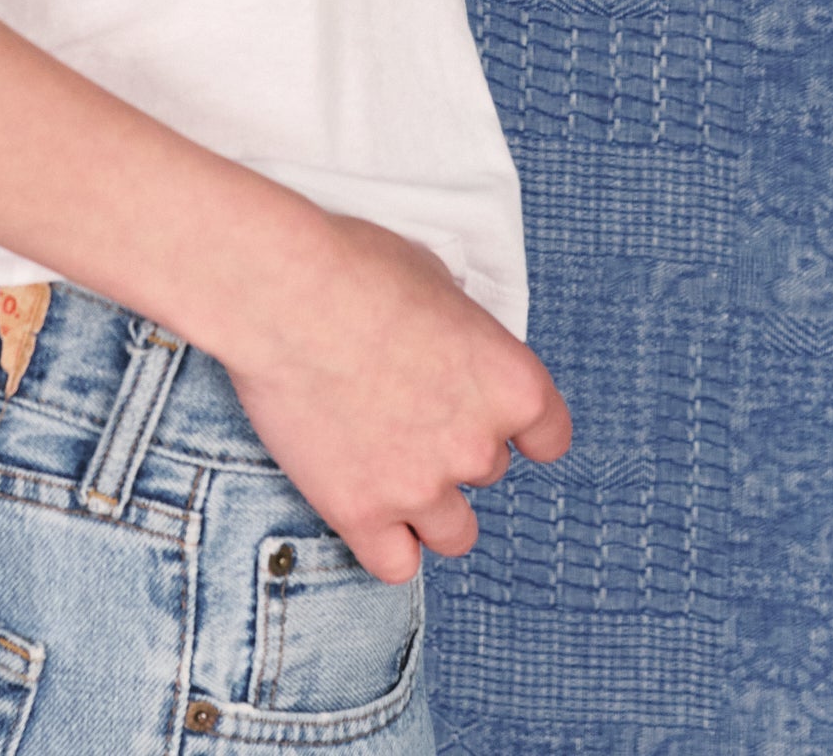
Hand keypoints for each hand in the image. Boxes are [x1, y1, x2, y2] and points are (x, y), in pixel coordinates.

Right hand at [218, 211, 570, 582]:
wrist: (282, 293)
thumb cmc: (354, 268)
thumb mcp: (435, 279)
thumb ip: (460, 334)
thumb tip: (450, 346)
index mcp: (511, 383)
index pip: (550, 436)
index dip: (522, 429)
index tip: (493, 421)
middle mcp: (477, 445)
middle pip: (487, 472)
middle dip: (452, 446)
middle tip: (402, 407)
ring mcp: (420, 486)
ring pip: (454, 533)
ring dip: (428, 506)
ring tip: (386, 462)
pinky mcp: (360, 513)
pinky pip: (396, 564)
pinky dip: (385, 543)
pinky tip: (364, 508)